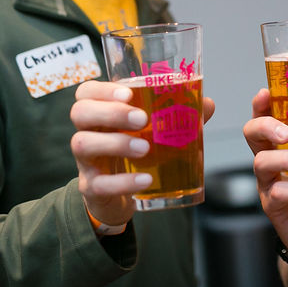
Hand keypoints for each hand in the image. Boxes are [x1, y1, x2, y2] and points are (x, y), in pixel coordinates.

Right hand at [69, 80, 215, 228]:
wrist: (117, 196)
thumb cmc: (134, 151)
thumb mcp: (153, 132)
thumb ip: (178, 115)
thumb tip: (207, 104)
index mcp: (99, 112)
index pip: (86, 91)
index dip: (102, 89)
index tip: (128, 92)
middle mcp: (87, 132)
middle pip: (80, 112)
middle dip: (111, 112)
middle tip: (142, 119)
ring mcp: (85, 161)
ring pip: (82, 144)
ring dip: (115, 143)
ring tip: (145, 148)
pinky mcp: (90, 187)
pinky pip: (99, 183)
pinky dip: (123, 181)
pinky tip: (145, 180)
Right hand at [243, 88, 287, 265]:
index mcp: (281, 142)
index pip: (265, 116)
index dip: (261, 103)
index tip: (266, 93)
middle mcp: (270, 158)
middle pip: (252, 133)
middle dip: (265, 125)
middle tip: (287, 132)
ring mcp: (268, 182)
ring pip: (262, 162)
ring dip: (286, 160)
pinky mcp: (272, 205)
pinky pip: (278, 193)